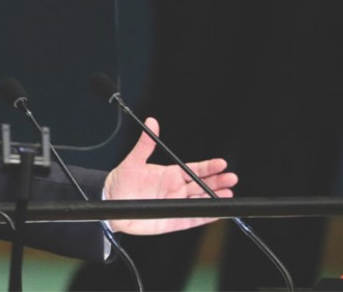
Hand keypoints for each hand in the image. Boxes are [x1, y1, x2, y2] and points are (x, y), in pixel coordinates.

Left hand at [103, 117, 237, 235]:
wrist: (111, 203)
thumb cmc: (122, 182)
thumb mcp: (133, 161)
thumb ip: (145, 143)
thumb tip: (151, 122)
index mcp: (170, 174)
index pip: (195, 169)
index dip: (209, 167)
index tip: (221, 163)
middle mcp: (176, 189)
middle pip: (202, 184)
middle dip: (218, 181)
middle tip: (231, 178)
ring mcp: (176, 204)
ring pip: (201, 200)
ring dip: (215, 197)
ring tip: (228, 193)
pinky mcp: (174, 220)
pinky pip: (194, 218)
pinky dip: (206, 216)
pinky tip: (218, 212)